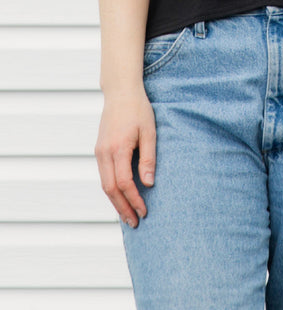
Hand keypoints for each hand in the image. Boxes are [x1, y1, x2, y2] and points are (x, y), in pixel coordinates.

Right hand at [94, 89, 155, 228]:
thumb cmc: (138, 109)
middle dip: (122, 208)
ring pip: (104, 184)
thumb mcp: (149, 131)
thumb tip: (149, 183)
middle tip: (135, 223)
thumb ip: (149, 158)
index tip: (144, 211)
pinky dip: (111, 190)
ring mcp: (99, 151)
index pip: (124, 183)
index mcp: (118, 148)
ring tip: (128, 215)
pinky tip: (120, 197)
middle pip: (110, 189)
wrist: (120, 92)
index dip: (134, 199)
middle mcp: (104, 152)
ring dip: (115, 202)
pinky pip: (103, 175)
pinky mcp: (99, 150)